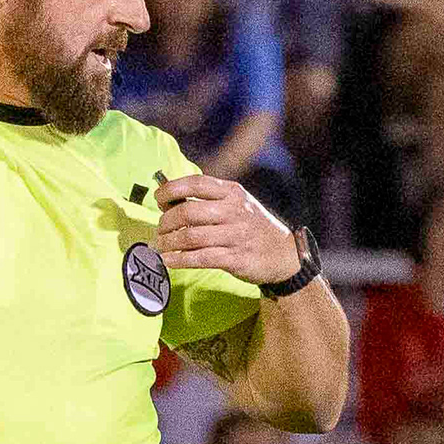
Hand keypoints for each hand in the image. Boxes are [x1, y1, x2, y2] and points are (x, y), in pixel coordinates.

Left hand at [155, 173, 301, 285]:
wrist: (284, 254)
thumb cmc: (253, 228)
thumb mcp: (238, 204)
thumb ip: (209, 200)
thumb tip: (169, 199)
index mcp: (232, 193)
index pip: (196, 183)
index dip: (171, 189)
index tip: (158, 199)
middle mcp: (234, 211)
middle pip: (188, 212)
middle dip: (166, 222)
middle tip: (160, 229)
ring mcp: (236, 235)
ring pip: (191, 237)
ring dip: (169, 243)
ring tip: (161, 246)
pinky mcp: (236, 258)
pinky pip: (200, 258)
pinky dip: (180, 260)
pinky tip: (170, 261)